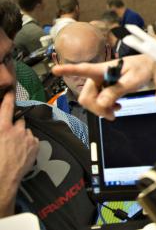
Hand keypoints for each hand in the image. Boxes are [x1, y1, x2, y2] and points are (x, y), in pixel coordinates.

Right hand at [0, 91, 38, 216]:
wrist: (3, 180)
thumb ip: (0, 130)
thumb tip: (2, 126)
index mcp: (2, 128)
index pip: (6, 107)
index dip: (8, 98)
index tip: (10, 92)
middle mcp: (17, 130)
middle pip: (19, 119)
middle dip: (15, 123)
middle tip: (9, 133)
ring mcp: (28, 137)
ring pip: (26, 130)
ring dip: (21, 134)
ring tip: (15, 146)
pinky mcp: (35, 145)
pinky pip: (32, 139)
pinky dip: (28, 142)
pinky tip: (21, 151)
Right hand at [51, 55, 153, 119]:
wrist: (149, 68)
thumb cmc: (141, 69)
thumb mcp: (132, 80)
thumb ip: (117, 91)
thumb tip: (101, 104)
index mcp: (102, 69)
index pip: (83, 69)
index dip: (68, 70)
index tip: (55, 70)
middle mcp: (97, 76)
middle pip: (86, 97)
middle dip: (96, 108)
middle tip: (111, 114)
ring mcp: (99, 83)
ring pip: (90, 102)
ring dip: (100, 110)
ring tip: (116, 110)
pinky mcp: (103, 89)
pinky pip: (97, 102)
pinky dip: (104, 108)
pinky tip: (115, 107)